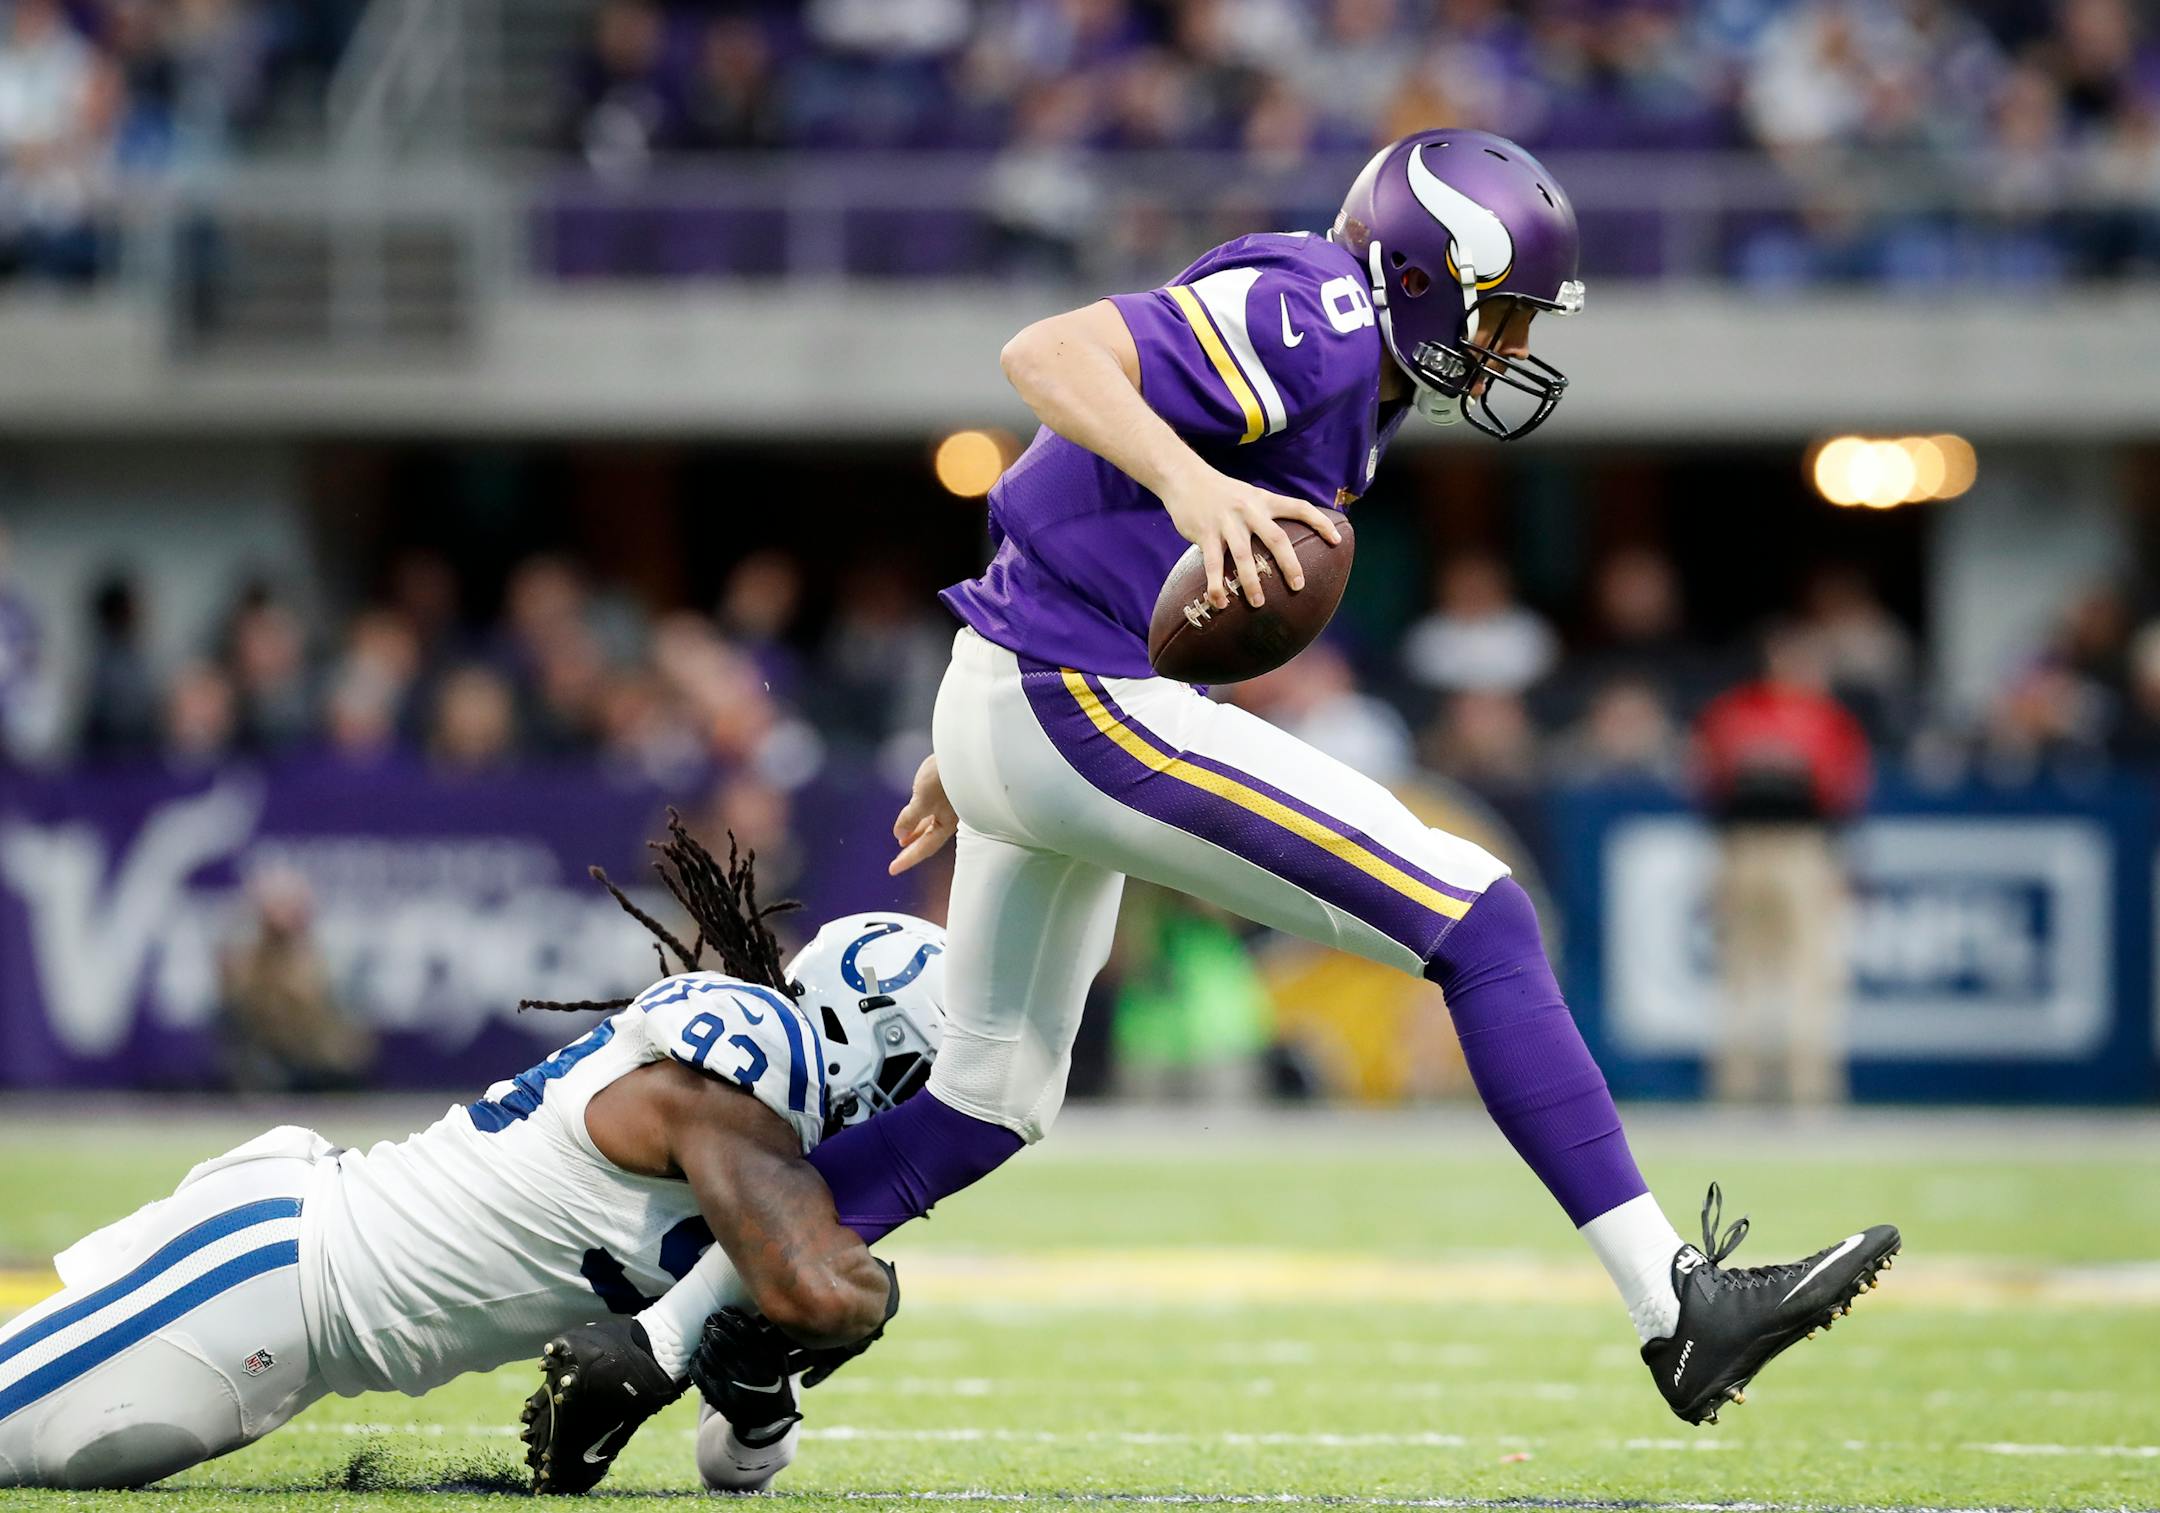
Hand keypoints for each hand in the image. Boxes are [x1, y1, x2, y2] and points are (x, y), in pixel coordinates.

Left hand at [691, 1309, 801, 1447]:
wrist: (769, 1422)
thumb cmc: (774, 1382)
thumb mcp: (781, 1361)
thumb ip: (768, 1340)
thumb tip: (754, 1313)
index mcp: (772, 1362)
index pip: (748, 1334)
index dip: (733, 1320)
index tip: (725, 1311)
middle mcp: (756, 1376)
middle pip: (728, 1345)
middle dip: (716, 1329)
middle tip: (710, 1319)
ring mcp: (738, 1390)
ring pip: (714, 1360)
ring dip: (706, 1345)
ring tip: (705, 1334)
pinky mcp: (723, 1402)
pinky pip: (704, 1380)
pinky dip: (697, 1366)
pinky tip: (697, 1356)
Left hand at [890, 755, 956, 875]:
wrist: (965, 751)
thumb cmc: (946, 775)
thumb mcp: (924, 798)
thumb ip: (911, 817)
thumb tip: (899, 834)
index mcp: (946, 824)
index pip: (925, 848)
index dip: (908, 859)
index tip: (892, 870)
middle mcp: (948, 818)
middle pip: (928, 841)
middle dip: (912, 851)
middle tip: (896, 863)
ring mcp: (947, 806)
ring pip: (929, 827)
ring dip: (915, 835)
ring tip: (901, 842)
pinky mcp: (944, 792)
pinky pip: (930, 813)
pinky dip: (919, 820)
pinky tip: (911, 819)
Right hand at [1159, 465, 1342, 609]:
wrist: (1184, 477)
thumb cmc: (1219, 492)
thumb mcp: (1247, 495)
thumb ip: (1263, 513)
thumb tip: (1281, 540)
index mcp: (1263, 500)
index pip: (1299, 508)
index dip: (1320, 522)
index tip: (1337, 540)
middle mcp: (1249, 510)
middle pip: (1276, 538)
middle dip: (1289, 564)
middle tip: (1298, 586)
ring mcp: (1227, 522)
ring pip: (1243, 555)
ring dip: (1251, 582)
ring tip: (1258, 603)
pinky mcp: (1205, 533)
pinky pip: (1213, 564)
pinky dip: (1217, 585)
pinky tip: (1221, 602)